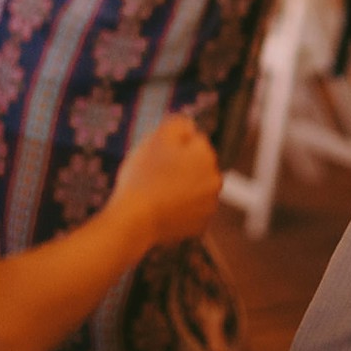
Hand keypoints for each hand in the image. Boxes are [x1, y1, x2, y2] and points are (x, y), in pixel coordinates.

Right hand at [108, 115, 221, 244]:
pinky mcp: (200, 226)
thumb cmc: (144, 176)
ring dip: (181, 187)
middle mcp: (215, 180)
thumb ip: (178, 124)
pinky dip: (179, 209)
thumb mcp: (158, 137)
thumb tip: (190, 126)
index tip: (157, 158)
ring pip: (193, 188)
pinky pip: (190, 210)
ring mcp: (209, 205)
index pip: (192, 141)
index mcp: (207, 156)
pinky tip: (161, 209)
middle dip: (180, 167)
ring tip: (156, 193)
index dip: (171, 147)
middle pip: (196, 165)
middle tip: (155, 175)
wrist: (135, 219)